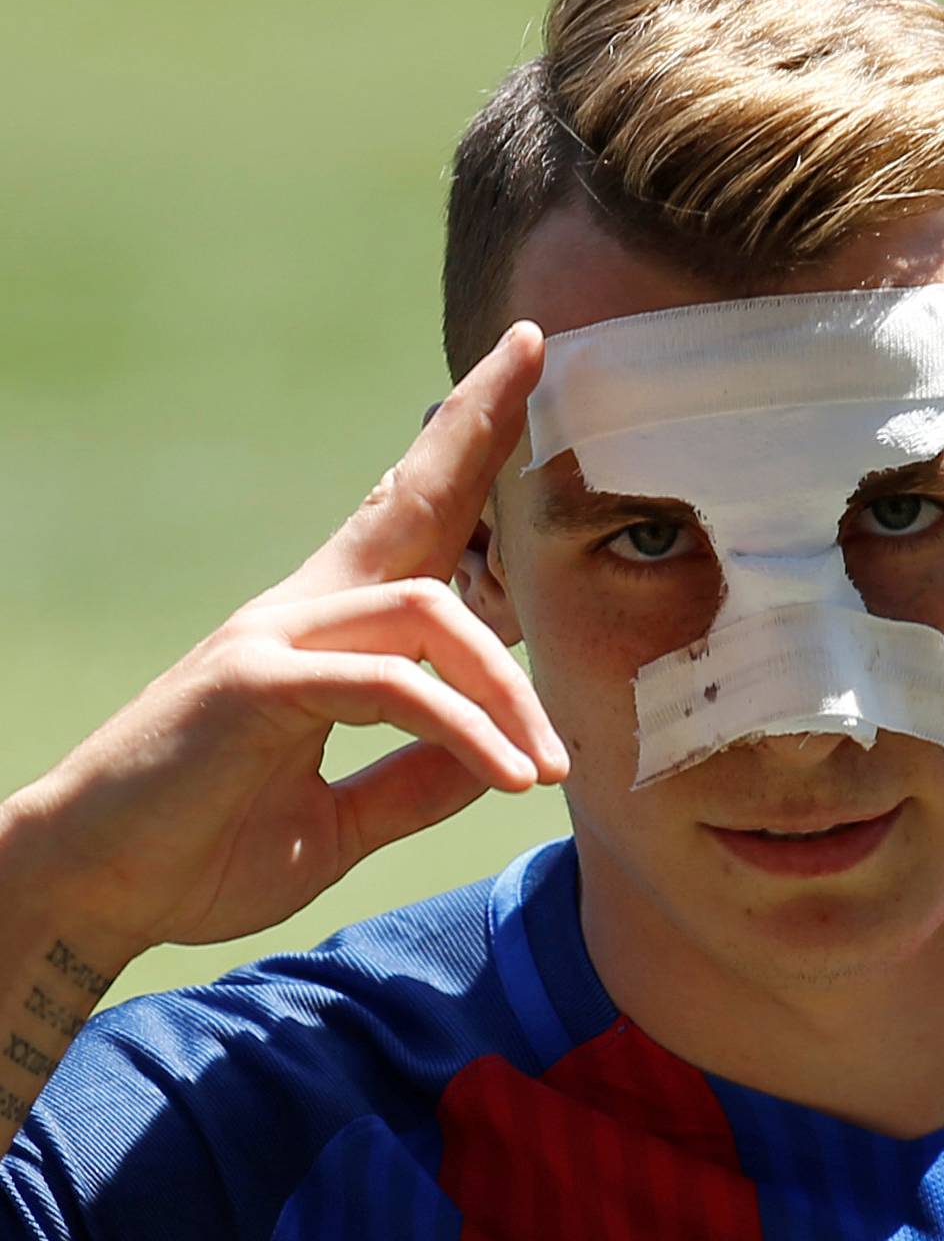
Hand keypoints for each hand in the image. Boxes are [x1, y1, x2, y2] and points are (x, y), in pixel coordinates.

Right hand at [8, 322, 567, 967]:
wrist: (95, 889)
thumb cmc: (201, 849)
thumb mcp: (340, 822)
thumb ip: (414, 782)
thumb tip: (498, 757)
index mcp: (327, 637)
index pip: (410, 525)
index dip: (461, 450)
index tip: (518, 373)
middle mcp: (302, 615)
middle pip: (411, 506)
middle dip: (475, 428)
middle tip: (534, 351)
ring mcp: (275, 639)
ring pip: (429, 611)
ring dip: (506, 690)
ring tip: (551, 766)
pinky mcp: (254, 683)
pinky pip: (390, 687)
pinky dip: (461, 729)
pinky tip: (508, 777)